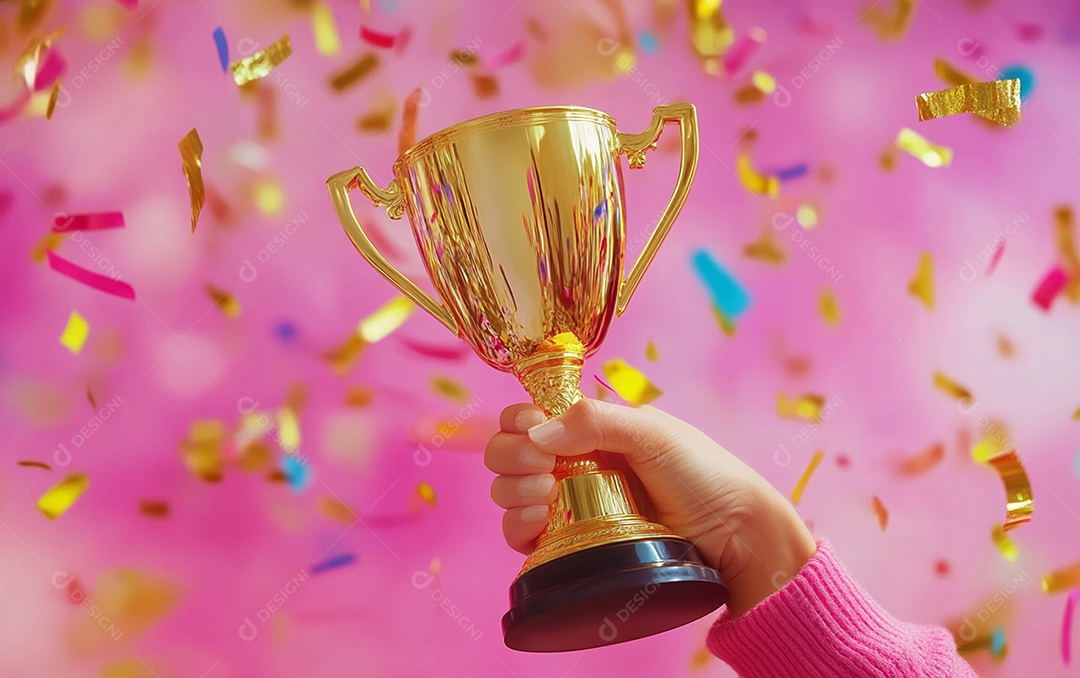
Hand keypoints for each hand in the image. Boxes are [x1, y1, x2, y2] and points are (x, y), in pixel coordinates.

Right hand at [484, 398, 816, 615]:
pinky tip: (538, 521)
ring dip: (512, 490)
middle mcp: (572, 463)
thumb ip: (594, 421)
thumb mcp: (652, 433)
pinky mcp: (570, 545)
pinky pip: (521, 536)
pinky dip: (516, 526)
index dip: (519, 421)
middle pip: (507, 453)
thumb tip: (538, 433)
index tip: (533, 429)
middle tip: (542, 468)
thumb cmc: (702, 475)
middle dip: (511, 456)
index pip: (529, 416)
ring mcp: (569, 504)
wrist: (734, 536)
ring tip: (545, 495)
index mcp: (589, 428)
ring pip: (507, 493)